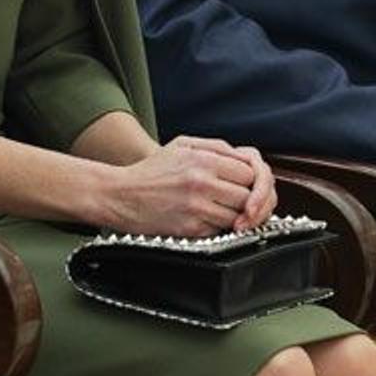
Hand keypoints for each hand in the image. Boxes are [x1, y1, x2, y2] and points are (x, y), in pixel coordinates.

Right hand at [103, 135, 277, 236]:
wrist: (120, 194)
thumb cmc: (151, 171)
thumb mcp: (183, 145)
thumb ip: (218, 148)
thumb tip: (248, 160)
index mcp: (204, 158)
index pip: (252, 171)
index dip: (255, 181)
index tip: (249, 187)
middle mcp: (202, 181)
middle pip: (250, 195)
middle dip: (251, 202)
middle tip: (245, 205)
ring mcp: (197, 206)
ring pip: (239, 216)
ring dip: (238, 218)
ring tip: (227, 213)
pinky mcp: (191, 228)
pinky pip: (221, 231)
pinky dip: (221, 228)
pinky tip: (210, 221)